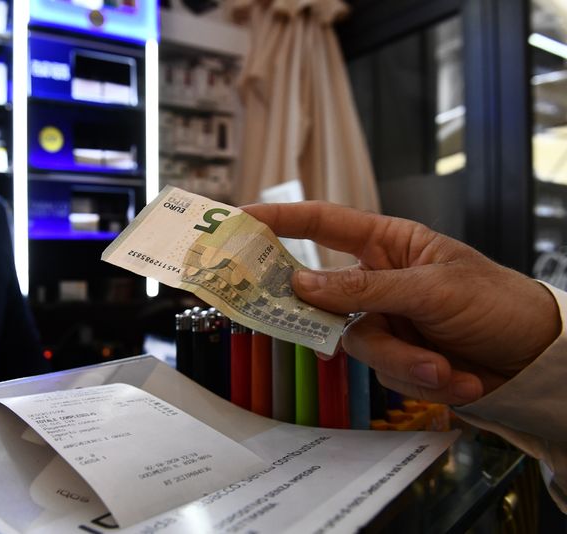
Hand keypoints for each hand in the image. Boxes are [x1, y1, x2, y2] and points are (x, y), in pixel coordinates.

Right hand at [242, 201, 560, 404]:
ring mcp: (385, 321)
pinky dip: (423, 380)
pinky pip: (385, 373)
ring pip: (358, 346)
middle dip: (346, 323)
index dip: (278, 220)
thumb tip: (300, 283)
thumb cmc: (496, 301)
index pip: (321, 224)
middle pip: (326, 299)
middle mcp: (376, 282)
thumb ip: (364, 288)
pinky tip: (461, 378)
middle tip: (346, 327)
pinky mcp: (397, 358)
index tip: (238, 221)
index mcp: (386, 244)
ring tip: (447, 368)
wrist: (539, 358)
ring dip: (406, 362)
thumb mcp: (433, 288)